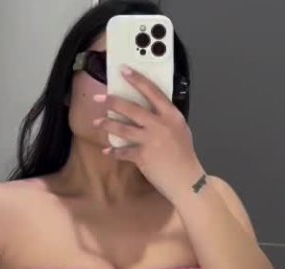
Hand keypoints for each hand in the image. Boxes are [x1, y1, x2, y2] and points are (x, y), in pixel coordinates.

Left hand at [92, 66, 204, 204]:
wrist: (187, 180)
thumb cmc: (184, 157)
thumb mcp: (180, 131)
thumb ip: (165, 119)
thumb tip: (148, 111)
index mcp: (172, 115)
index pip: (152, 91)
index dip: (136, 79)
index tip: (124, 71)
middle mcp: (160, 125)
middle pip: (132, 108)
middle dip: (113, 101)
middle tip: (100, 98)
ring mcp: (151, 140)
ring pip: (123, 128)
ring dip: (108, 124)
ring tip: (97, 122)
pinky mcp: (143, 156)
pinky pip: (123, 151)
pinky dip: (114, 152)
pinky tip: (108, 151)